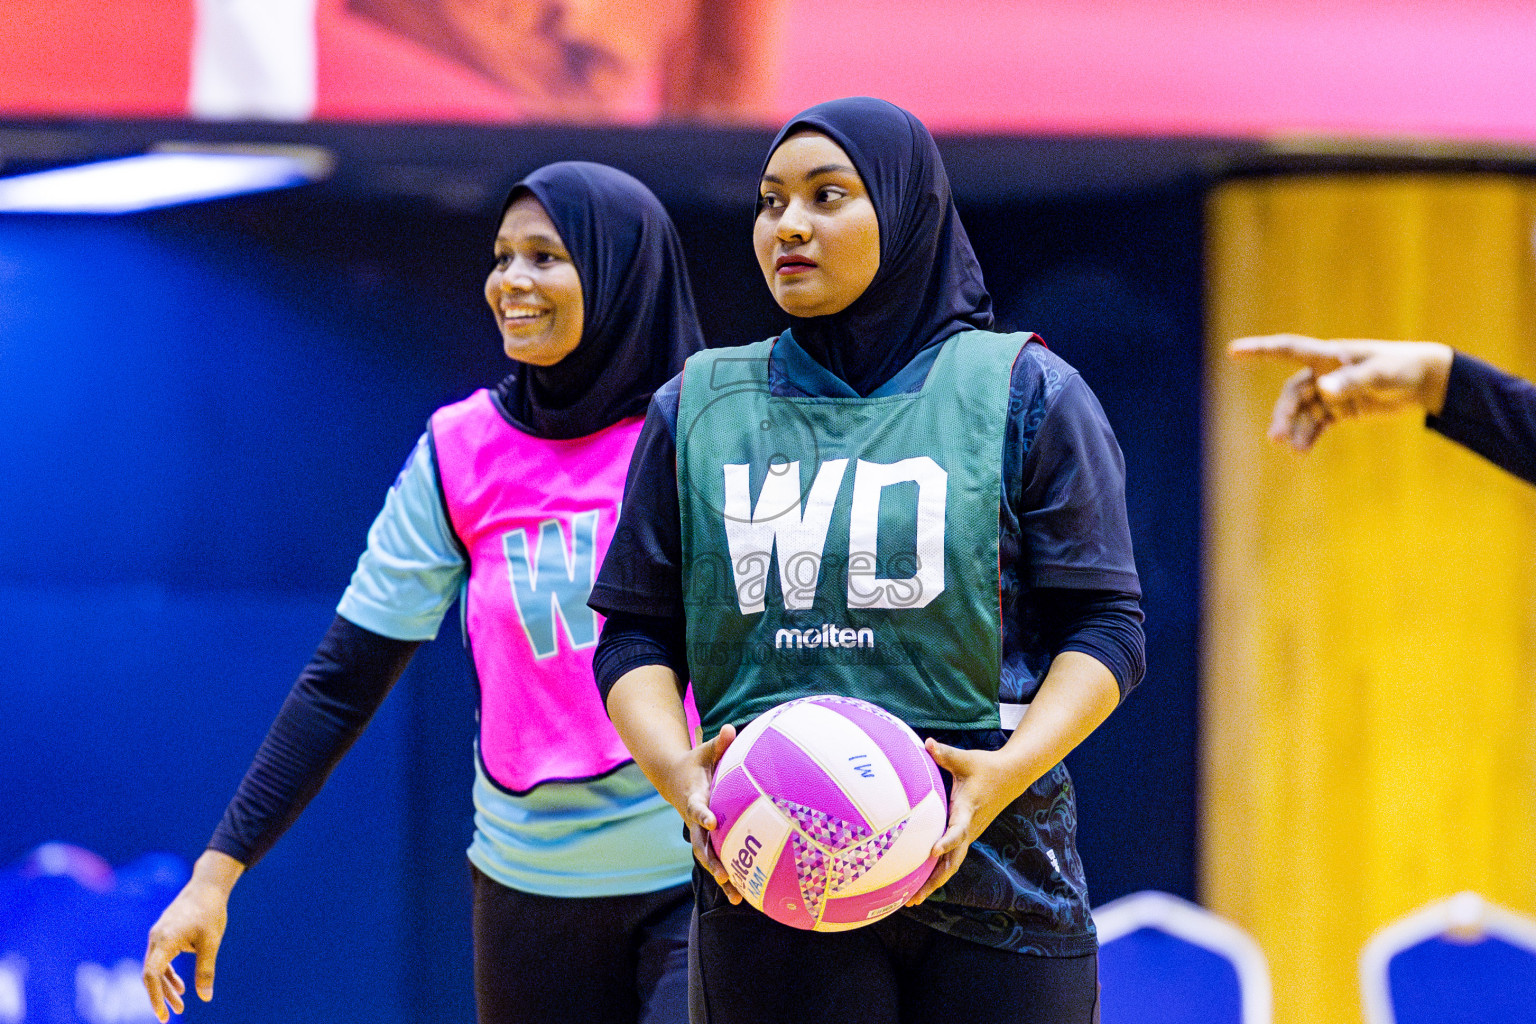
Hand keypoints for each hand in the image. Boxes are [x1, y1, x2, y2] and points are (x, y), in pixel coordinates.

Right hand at [142, 851, 241, 1021]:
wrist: (207, 887)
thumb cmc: (210, 912)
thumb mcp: (211, 942)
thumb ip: (206, 969)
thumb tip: (205, 997)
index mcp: (165, 940)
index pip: (151, 974)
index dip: (154, 996)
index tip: (162, 1014)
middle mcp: (156, 939)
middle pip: (151, 974)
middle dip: (160, 996)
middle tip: (170, 1017)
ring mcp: (158, 936)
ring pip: (156, 968)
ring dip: (166, 987)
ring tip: (181, 1005)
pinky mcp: (164, 935)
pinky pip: (161, 960)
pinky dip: (168, 974)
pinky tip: (180, 987)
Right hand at [660, 724, 741, 903]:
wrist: (675, 780)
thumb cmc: (696, 763)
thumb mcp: (705, 751)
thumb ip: (719, 743)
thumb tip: (731, 729)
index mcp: (694, 798)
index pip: (697, 808)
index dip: (703, 815)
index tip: (713, 821)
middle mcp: (694, 820)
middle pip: (701, 843)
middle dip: (711, 859)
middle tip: (724, 873)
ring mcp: (699, 834)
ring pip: (707, 858)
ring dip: (720, 876)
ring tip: (735, 895)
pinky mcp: (706, 841)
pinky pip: (715, 861)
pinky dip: (725, 878)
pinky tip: (740, 896)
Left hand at [907, 739, 1024, 905]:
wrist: (1010, 776)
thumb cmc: (985, 766)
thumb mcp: (966, 759)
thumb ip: (945, 754)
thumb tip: (926, 743)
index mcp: (968, 810)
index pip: (958, 830)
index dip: (947, 841)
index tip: (932, 851)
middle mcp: (969, 828)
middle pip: (953, 861)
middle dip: (934, 880)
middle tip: (914, 897)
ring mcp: (969, 834)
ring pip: (952, 864)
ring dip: (934, 882)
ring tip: (912, 899)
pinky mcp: (967, 835)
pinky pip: (952, 858)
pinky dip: (938, 871)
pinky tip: (920, 881)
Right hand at [1228, 334, 1452, 450]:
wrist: (1424, 381)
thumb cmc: (1402, 367)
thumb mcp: (1380, 374)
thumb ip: (1352, 381)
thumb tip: (1323, 390)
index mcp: (1329, 356)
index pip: (1287, 349)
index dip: (1259, 350)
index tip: (1233, 351)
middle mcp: (1324, 373)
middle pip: (1294, 394)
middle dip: (1284, 415)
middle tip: (1277, 438)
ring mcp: (1330, 392)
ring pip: (1303, 412)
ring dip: (1296, 429)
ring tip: (1294, 451)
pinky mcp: (1340, 409)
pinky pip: (1317, 424)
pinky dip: (1310, 436)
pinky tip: (1303, 451)